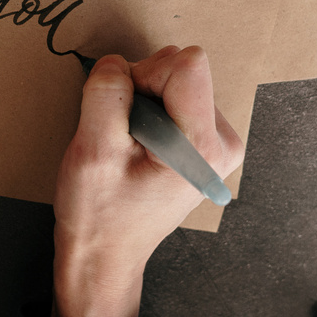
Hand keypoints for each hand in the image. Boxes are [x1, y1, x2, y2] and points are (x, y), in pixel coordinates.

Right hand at [52, 45, 243, 316]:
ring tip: (127, 145)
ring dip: (140, 101)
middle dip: (139, 90)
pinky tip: (136, 145)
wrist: (105, 254)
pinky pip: (173, 94)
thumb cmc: (100, 215)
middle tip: (121, 136)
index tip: (123, 116)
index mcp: (203, 146)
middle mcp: (222, 141)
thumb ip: (107, 95)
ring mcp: (216, 141)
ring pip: (172, 77)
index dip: (141, 77)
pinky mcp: (203, 140)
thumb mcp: (93, 151)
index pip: (185, 64)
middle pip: (178, 67)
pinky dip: (147, 110)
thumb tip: (118, 62)